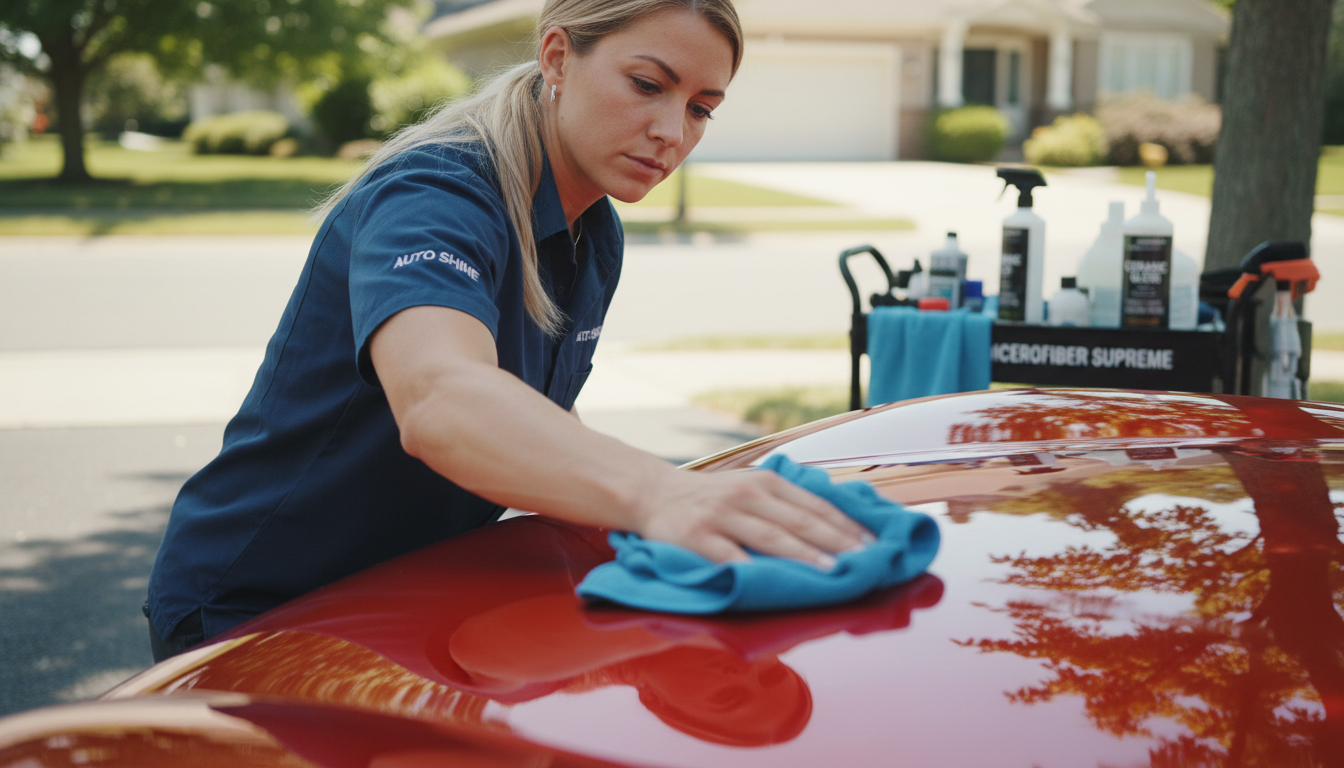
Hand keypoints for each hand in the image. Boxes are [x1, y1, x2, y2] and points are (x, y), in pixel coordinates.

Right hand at [632, 467, 874, 568]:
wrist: (654, 492)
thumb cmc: (710, 496)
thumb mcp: (749, 487)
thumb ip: (783, 502)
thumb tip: (833, 527)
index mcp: (765, 483)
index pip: (814, 504)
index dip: (846, 524)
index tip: (874, 543)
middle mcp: (747, 495)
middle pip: (799, 521)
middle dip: (836, 542)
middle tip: (866, 561)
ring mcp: (721, 516)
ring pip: (771, 537)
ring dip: (804, 555)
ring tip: (832, 572)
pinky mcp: (697, 537)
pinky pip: (729, 556)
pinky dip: (752, 569)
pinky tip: (771, 582)